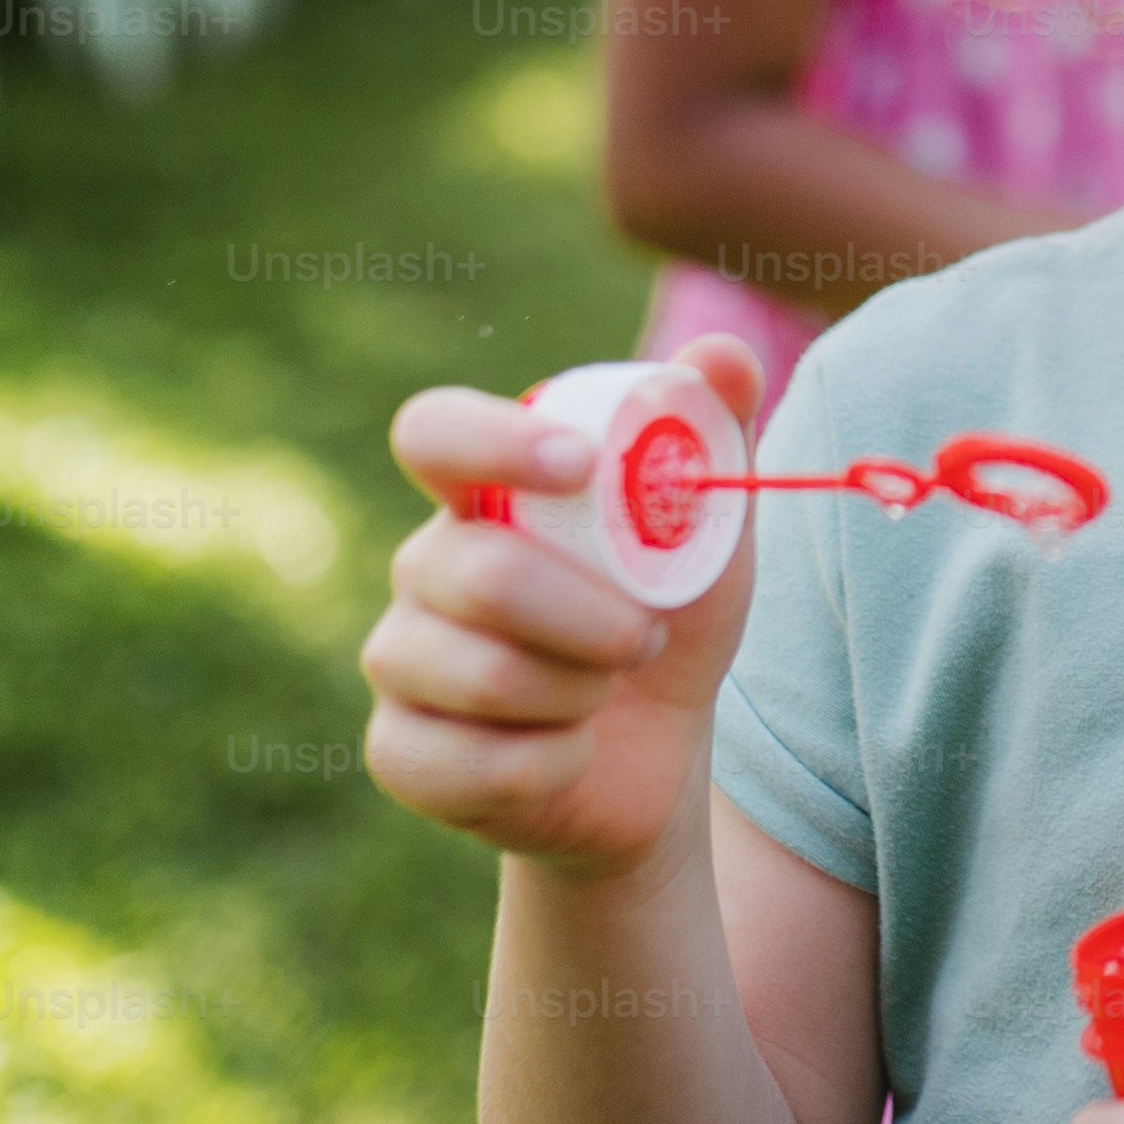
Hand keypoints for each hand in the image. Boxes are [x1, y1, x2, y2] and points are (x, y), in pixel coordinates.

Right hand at [358, 339, 765, 878]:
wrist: (656, 749)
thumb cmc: (668, 614)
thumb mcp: (709, 527)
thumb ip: (714, 436)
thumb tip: (723, 358)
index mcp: (483, 496)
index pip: (434, 432)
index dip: (494, 441)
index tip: (577, 466)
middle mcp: (422, 568)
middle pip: (478, 572)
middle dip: (589, 615)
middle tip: (645, 636)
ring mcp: (400, 661)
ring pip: (485, 676)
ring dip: (581, 691)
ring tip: (605, 689)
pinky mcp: (401, 753)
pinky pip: (479, 765)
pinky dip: (556, 764)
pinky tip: (570, 751)